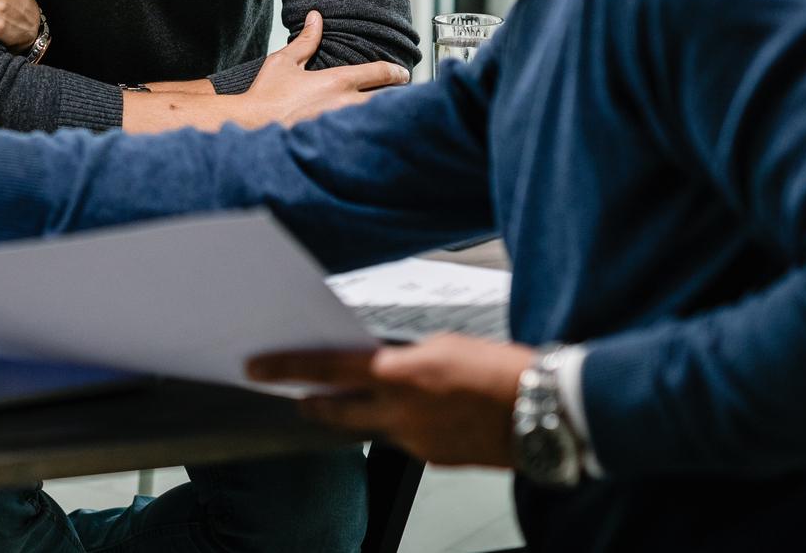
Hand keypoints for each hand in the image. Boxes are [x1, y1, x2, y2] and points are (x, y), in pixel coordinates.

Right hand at [239, 12, 409, 125]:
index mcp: (338, 81)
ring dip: (387, 116)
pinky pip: (364, 137)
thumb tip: (316, 17)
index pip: (381, 73)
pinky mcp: (336, 143)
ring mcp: (343, 126)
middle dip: (399, 98)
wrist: (253, 126)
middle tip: (403, 97)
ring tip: (393, 117)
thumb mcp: (284, 61)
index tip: (404, 74)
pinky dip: (372, 134)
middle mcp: (346, 103)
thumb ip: (306, 40)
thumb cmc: (267, 94)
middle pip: (389, 100)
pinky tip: (374, 137)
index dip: (397, 72)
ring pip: (379, 120)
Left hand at [247, 335, 535, 467]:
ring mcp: (417, 441)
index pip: (328, 368)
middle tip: (298, 397)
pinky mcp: (435, 460)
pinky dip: (404, 425)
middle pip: (338, 409)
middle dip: (315, 403)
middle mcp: (401, 412)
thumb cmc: (502, 369)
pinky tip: (426, 413)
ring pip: (374, 426)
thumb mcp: (443, 346)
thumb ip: (404, 357)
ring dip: (367, 412)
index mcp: (400, 374)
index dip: (287, 368)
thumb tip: (384, 365)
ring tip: (380, 396)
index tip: (258, 368)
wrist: (547, 411)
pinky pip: (406, 439)